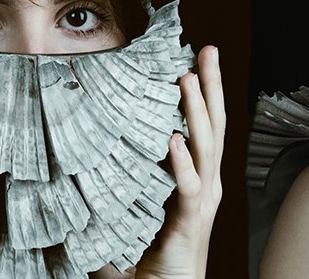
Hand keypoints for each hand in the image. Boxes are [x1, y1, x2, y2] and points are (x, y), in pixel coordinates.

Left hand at [129, 46, 226, 278]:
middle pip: (214, 126)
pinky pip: (188, 185)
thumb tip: (94, 171)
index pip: (206, 128)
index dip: (206, 94)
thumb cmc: (158, 256)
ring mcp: (203, 200)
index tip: (198, 61)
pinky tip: (173, 140)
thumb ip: (127, 190)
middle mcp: (208, 184)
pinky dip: (182, 162)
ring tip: (189, 79)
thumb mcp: (142, 213)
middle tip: (209, 51)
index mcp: (200, 180)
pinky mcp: (190, 218)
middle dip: (212, 86)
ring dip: (198, 111)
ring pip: (205, 147)